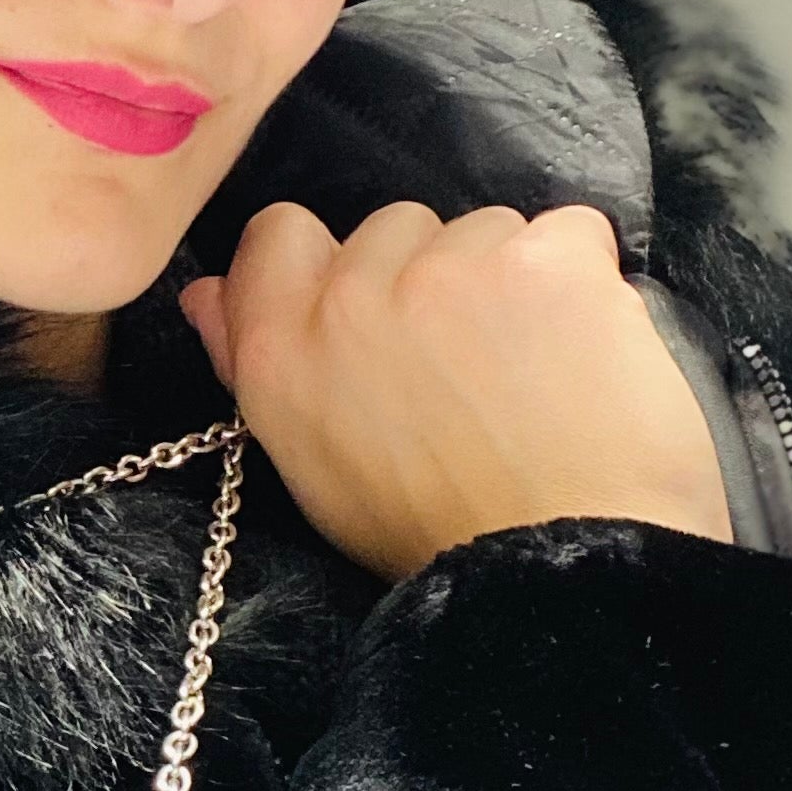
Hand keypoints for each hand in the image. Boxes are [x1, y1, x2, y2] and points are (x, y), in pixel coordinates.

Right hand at [178, 197, 731, 580]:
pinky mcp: (546, 257)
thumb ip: (255, 363)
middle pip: (393, 228)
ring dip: (506, 277)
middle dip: (427, 275)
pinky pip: (569, 230)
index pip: (279, 235)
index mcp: (281, 346)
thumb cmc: (433, 535)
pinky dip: (583, 277)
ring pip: (482, 228)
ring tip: (535, 366)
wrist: (562, 562)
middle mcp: (353, 292)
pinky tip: (587, 344)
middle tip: (465, 362)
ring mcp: (451, 265)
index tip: (371, 309)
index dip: (327, 262)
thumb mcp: (312, 466)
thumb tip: (205, 294)